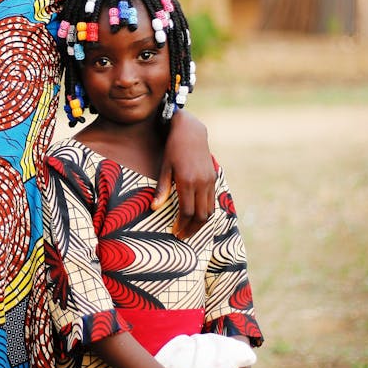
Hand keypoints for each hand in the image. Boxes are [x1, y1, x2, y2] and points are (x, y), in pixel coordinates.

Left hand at [153, 110, 215, 236]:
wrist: (191, 131)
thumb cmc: (173, 148)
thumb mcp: (164, 167)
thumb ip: (162, 188)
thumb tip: (154, 208)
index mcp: (187, 181)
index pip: (187, 212)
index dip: (182, 225)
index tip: (175, 232)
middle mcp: (201, 183)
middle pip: (201, 215)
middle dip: (192, 229)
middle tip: (182, 236)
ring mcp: (210, 180)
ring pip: (209, 210)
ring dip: (201, 223)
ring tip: (190, 229)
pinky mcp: (214, 177)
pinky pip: (213, 200)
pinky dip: (207, 211)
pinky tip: (198, 215)